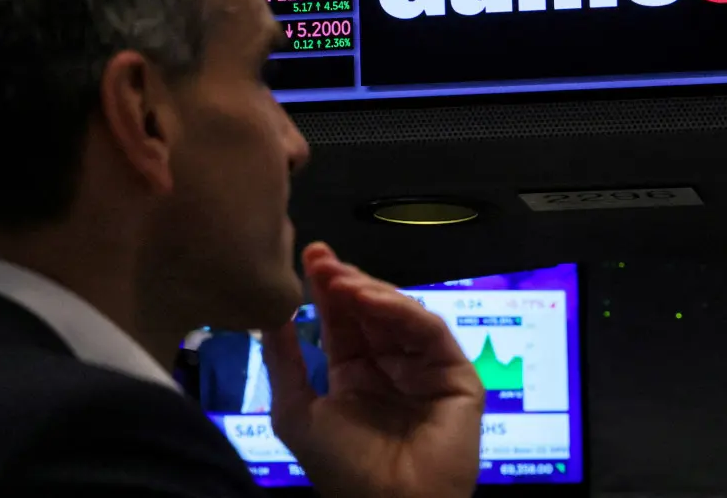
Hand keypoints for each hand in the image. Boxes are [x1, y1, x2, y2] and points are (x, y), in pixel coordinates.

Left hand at [262, 243, 484, 497]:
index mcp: (355, 373)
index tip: (308, 255)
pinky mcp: (456, 374)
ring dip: (369, 291)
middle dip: (345, 280)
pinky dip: (401, 310)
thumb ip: (283, 360)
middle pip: (371, 309)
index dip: (327, 288)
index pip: (342, 319)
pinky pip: (429, 331)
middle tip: (320, 258)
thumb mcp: (295, 411)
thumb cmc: (340, 469)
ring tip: (339, 278)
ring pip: (401, 313)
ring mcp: (425, 367)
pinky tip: (370, 300)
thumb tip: (270, 310)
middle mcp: (391, 365)